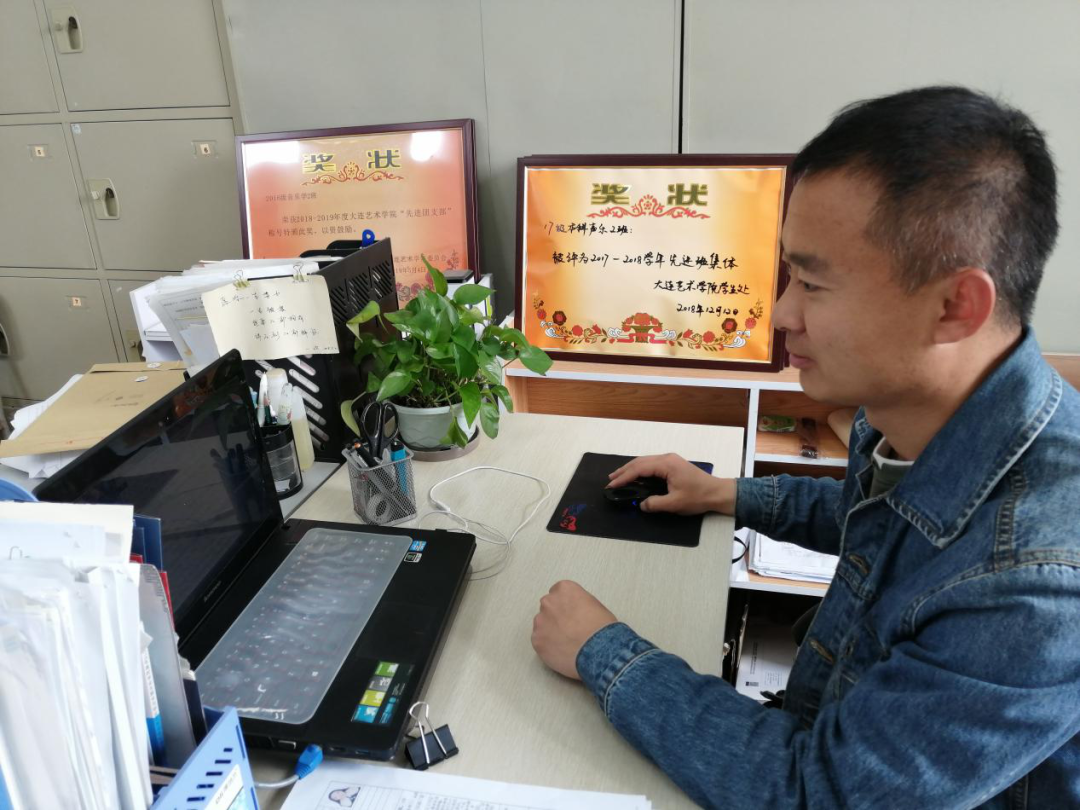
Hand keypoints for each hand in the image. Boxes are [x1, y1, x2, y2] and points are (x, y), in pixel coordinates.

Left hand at [531, 581, 617, 679]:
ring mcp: (540, 621)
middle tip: (568, 629)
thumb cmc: (602, 628)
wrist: (600, 651)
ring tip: (566, 642)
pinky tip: (561, 651)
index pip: (557, 592)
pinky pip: (539, 641)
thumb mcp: (594, 605)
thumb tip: (573, 610)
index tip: (570, 614)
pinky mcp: (536, 640)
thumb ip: (578, 602)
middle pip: (548, 607)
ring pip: (542, 624)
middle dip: (555, 617)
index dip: (564, 605)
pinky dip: (547, 646)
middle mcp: (549, 602)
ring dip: (550, 630)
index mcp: (564, 589)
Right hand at [608, 453, 735, 514]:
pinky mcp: (673, 465)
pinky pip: (651, 464)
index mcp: (666, 464)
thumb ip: (655, 504)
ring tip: (618, 477)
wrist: (718, 492)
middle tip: (610, 480)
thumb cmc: (698, 497)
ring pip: (645, 462)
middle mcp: (667, 458)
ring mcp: (670, 460)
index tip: (612, 485)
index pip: (639, 469)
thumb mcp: (675, 503)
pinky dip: (640, 470)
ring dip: (631, 469)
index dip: (624, 477)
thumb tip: (642, 505)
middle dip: (624, 471)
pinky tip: (635, 476)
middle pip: (640, 462)